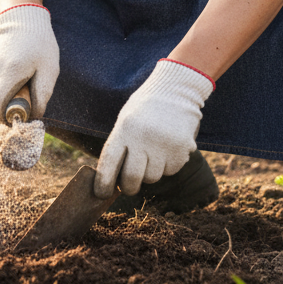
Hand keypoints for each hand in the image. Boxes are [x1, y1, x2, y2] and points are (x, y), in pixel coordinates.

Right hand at [0, 4, 58, 122]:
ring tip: (18, 90)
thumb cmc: (40, 45)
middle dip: (2, 113)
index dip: (3, 120)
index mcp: (9, 73)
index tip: (14, 124)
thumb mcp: (49, 70)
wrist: (22, 19)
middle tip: (19, 111)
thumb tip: (35, 117)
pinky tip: (11, 79)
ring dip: (0, 100)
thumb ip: (42, 95)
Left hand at [94, 59, 214, 198]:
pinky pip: (170, 171)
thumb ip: (120, 146)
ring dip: (151, 172)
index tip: (101, 194)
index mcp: (124, 129)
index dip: (103, 182)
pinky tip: (168, 147)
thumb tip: (114, 179)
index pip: (109, 163)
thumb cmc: (145, 108)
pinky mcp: (181, 150)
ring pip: (152, 177)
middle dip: (129, 187)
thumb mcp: (126, 121)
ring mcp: (163, 145)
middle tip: (129, 186)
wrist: (175, 90)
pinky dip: (168, 165)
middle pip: (132, 178)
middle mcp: (143, 139)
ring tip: (153, 152)